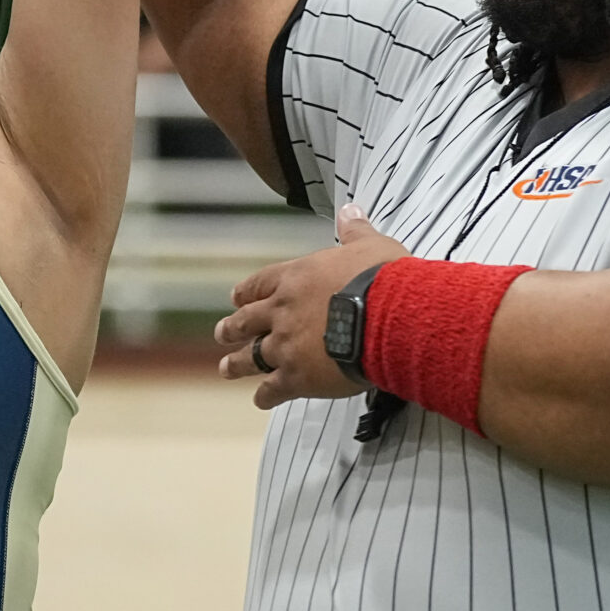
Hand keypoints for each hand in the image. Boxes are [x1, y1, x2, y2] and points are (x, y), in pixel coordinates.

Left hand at [215, 205, 408, 408]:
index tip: (236, 298)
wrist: (386, 316)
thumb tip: (350, 211)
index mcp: (295, 279)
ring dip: (236, 363)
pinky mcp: (297, 376)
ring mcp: (285, 345)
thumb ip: (355, 231)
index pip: (260, 284)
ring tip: (226, 369)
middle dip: (233, 328)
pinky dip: (265, 395)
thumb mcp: (369, 246)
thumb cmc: (380, 279)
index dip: (246, 293)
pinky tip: (261, 399)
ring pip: (250, 357)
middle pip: (247, 321)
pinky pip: (273, 389)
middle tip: (222, 333)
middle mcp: (282, 311)